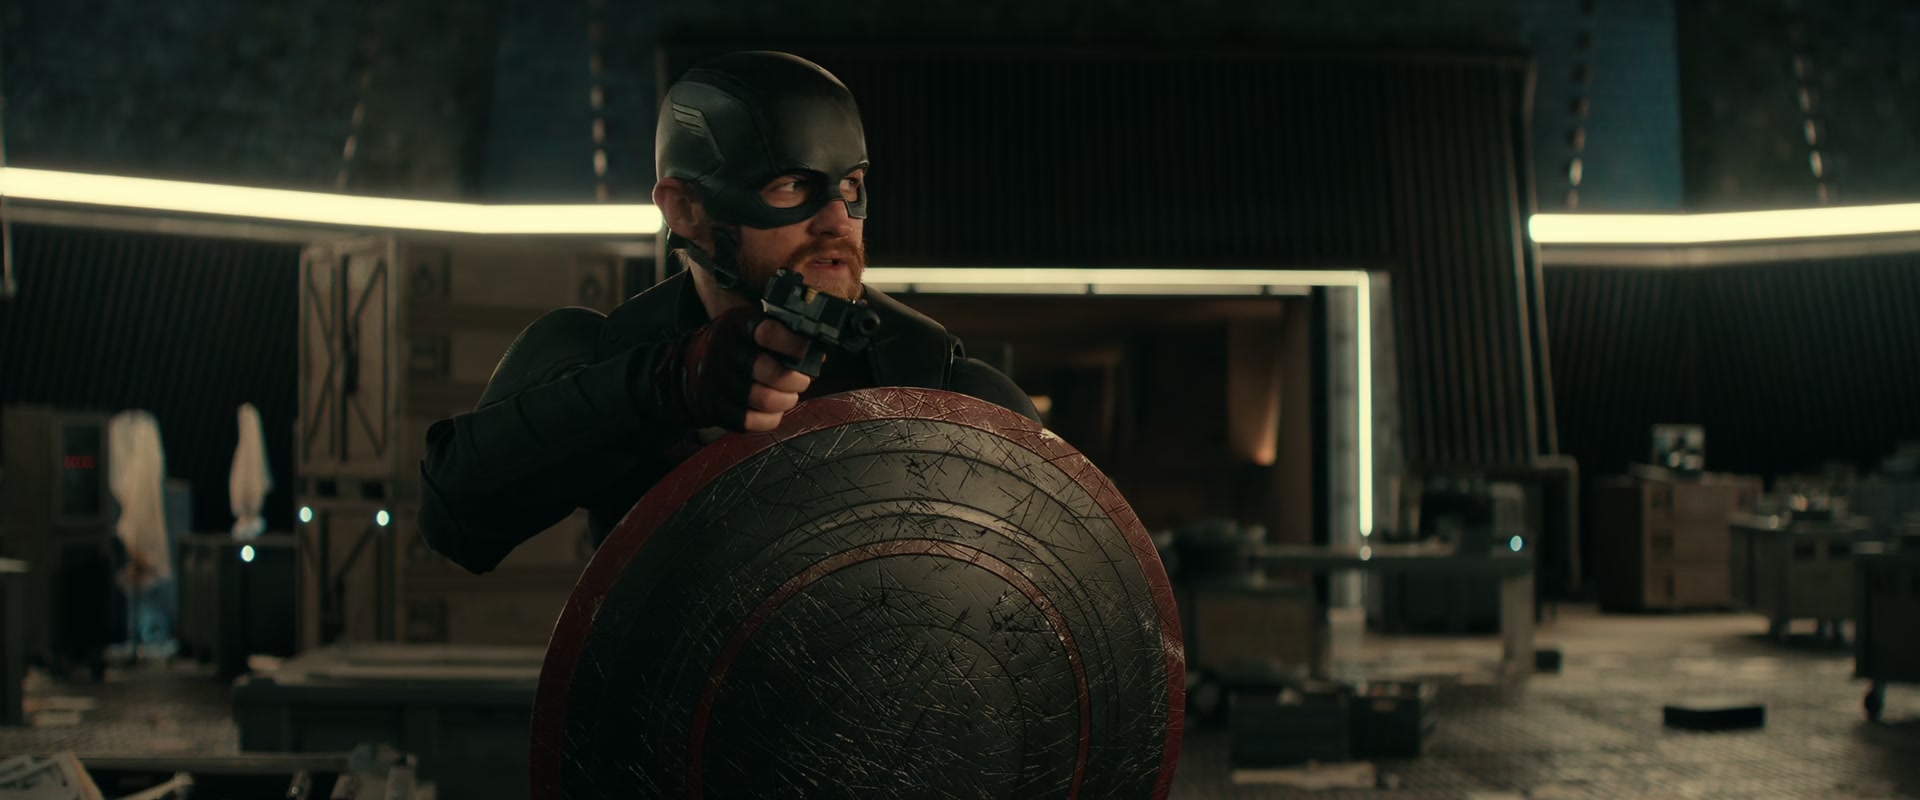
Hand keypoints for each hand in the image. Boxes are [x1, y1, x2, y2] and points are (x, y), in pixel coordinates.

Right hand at [658, 305, 814, 431]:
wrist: (690, 365)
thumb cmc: (735, 344)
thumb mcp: (750, 325)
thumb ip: (781, 333)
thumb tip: (818, 352)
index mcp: (737, 325)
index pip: (770, 333)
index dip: (796, 345)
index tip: (807, 353)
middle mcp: (724, 351)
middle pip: (773, 373)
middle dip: (797, 380)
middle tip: (801, 381)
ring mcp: (716, 381)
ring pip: (766, 400)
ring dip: (786, 400)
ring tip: (789, 396)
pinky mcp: (714, 408)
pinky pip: (752, 422)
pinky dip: (770, 419)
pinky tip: (773, 411)